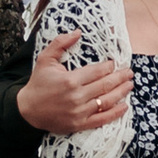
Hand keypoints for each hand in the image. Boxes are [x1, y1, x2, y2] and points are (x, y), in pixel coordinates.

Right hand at [18, 30, 132, 135]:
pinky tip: (125, 106)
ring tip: (130, 85)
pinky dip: (115, 113)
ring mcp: (79, 112)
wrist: (27, 110)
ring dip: (121, 92)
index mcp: (70, 80)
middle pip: (106, 85)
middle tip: (130, 72)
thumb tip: (78, 32)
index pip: (98, 71)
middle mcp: (77, 96)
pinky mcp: (79, 124)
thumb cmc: (38, 83)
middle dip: (120, 77)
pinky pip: (102, 119)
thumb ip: (60, 43)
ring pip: (107, 101)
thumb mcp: (45, 59)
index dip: (109, 66)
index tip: (115, 63)